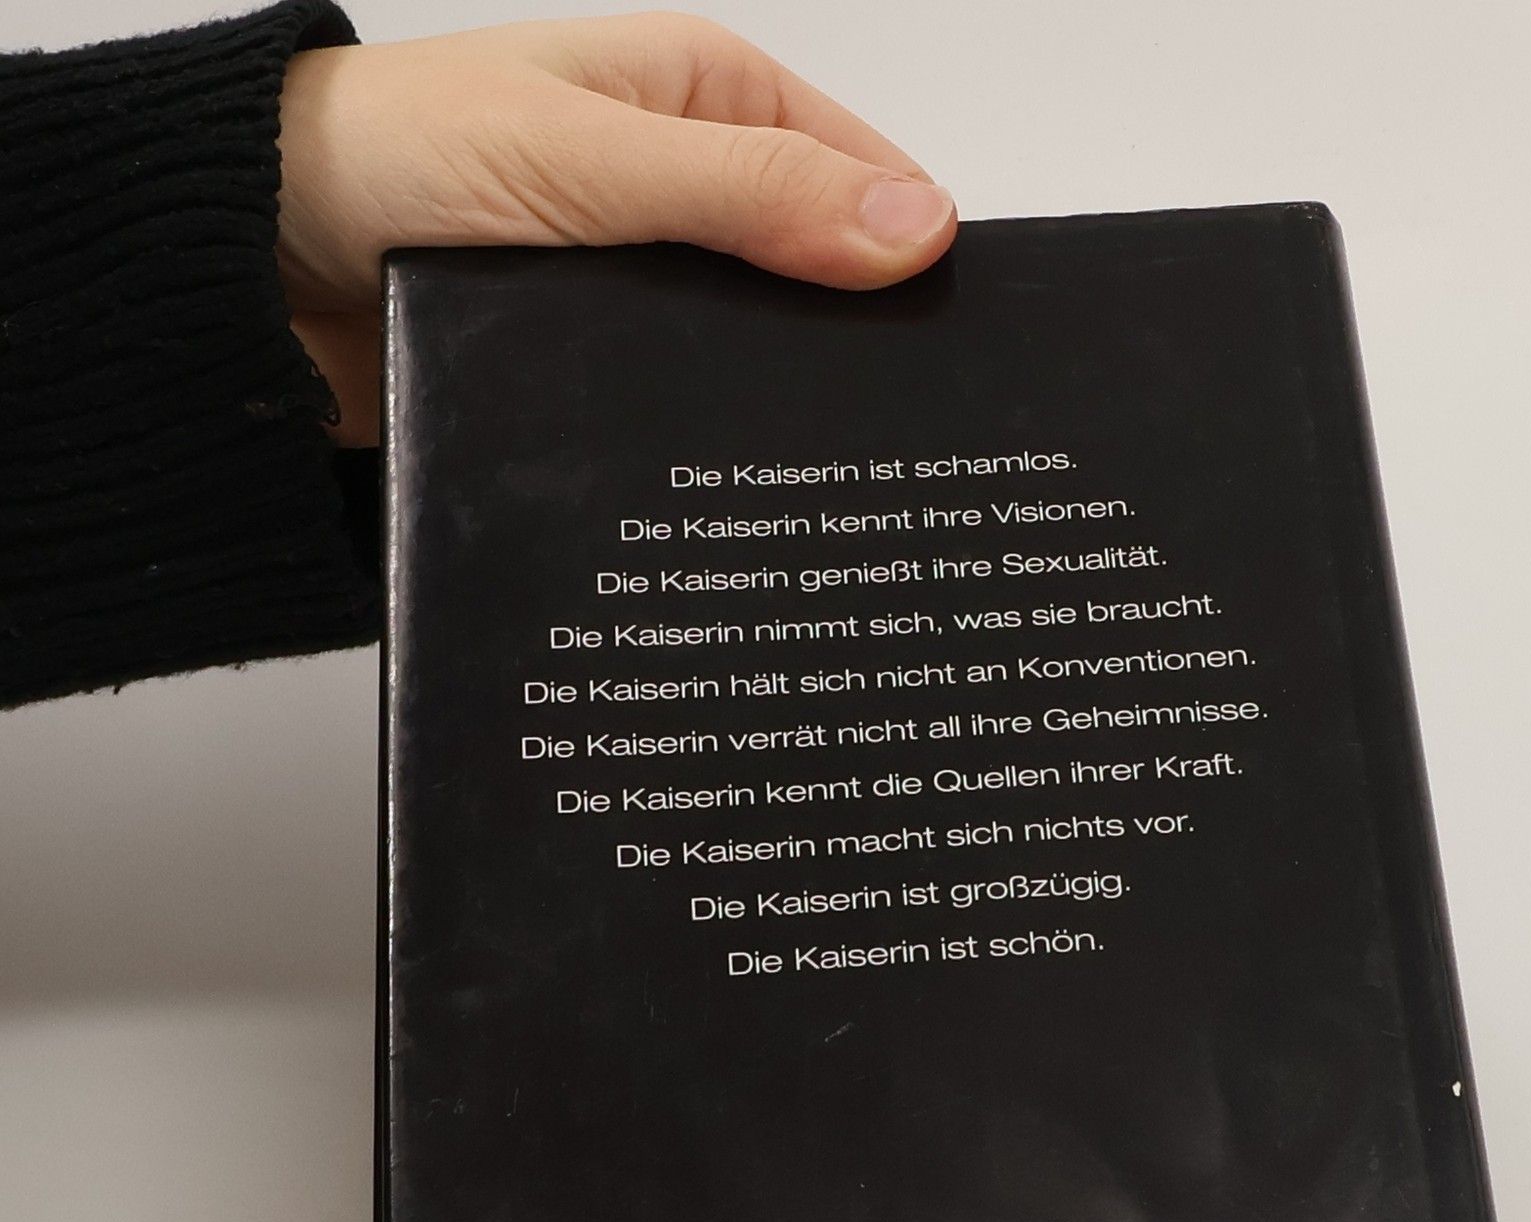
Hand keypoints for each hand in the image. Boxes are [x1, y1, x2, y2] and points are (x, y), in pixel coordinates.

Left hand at [275, 12, 955, 443]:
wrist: (247, 263)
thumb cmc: (393, 158)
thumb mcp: (592, 161)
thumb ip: (750, 193)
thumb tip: (915, 229)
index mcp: (705, 99)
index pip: (862, 177)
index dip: (912, 253)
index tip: (956, 340)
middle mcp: (687, 192)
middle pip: (820, 278)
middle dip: (853, 344)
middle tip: (902, 437)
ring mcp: (645, 289)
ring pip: (755, 357)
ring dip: (777, 406)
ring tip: (832, 478)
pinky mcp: (598, 369)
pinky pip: (686, 412)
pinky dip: (712, 443)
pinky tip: (739, 487)